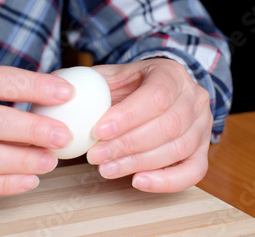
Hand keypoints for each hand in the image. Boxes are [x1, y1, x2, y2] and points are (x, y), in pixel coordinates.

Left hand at [87, 58, 212, 192]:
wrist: (155, 93)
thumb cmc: (129, 88)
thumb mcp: (109, 76)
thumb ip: (84, 81)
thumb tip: (51, 86)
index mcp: (171, 73)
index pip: (157, 95)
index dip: (128, 116)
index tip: (98, 130)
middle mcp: (194, 98)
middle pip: (169, 125)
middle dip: (128, 145)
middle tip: (96, 156)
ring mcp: (203, 126)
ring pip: (179, 149)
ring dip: (139, 163)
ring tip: (106, 169)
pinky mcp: (202, 151)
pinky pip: (193, 172)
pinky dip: (166, 181)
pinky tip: (137, 181)